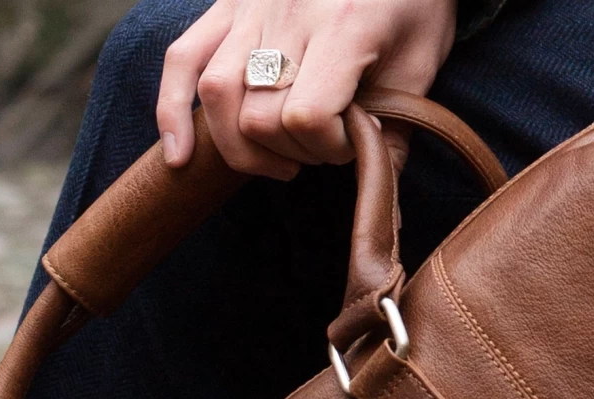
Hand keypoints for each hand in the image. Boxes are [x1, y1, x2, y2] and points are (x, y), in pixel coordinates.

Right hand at [157, 0, 457, 180]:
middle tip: (324, 145)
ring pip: (217, 95)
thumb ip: (398, 127)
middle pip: (260, 116)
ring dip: (242, 145)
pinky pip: (183, 58)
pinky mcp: (228, 6)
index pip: (307, 118)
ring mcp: (250, 7)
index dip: (328, 148)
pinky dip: (173, 110)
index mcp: (341, 27)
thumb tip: (378, 185)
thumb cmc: (411, 1)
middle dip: (292, 151)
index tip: (354, 142)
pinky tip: (180, 155)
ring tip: (277, 161)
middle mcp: (286, 12)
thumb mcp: (420, 62)